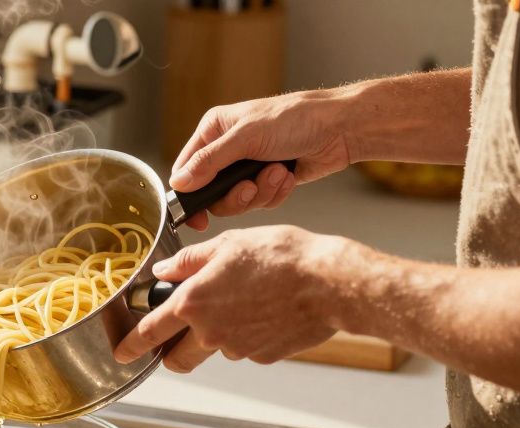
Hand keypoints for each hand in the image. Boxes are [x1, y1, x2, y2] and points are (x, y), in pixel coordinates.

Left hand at [114, 226, 347, 371]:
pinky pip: (247, 348)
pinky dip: (250, 334)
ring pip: (216, 349)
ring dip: (219, 334)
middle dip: (172, 354)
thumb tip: (164, 271)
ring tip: (247, 301)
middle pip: (177, 358)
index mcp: (193, 303)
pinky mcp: (263, 356)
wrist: (329, 282)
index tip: (122, 352)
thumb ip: (190, 261)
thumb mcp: (229, 244)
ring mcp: (237, 348)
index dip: (131, 344)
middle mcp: (210, 332)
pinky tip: (268, 310)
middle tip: (177, 340)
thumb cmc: (284, 257)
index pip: (150, 331)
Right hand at [172, 91, 352, 229]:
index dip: (189, 195)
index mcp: (214, 131)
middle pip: (212, 194)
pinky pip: (260, 202)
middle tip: (249, 188)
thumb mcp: (246, 137)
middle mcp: (227, 150)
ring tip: (278, 172)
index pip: (185, 169)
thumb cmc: (296, 119)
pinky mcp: (268, 181)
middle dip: (236, 196)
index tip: (197, 217)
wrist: (340, 128)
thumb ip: (209, 162)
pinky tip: (288, 175)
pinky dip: (276, 193)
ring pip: (238, 202)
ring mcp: (248, 167)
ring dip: (260, 192)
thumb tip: (179, 183)